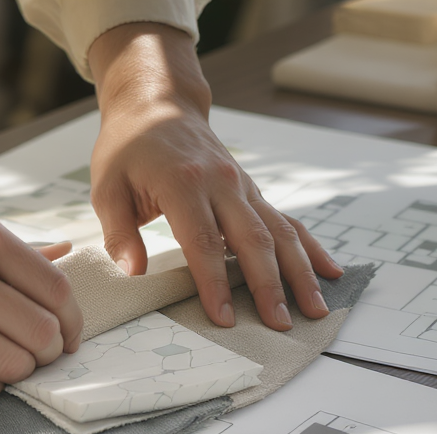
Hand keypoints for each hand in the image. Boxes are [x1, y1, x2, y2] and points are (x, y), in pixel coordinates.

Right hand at [0, 153, 82, 399]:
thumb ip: (6, 245)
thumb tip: (63, 253)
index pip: (56, 289)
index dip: (72, 320)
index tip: (67, 334)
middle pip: (41, 333)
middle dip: (48, 352)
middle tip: (36, 356)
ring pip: (10, 365)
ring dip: (15, 373)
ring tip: (1, 365)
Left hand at [88, 23, 342, 329]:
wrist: (159, 106)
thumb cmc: (129, 148)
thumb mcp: (107, 186)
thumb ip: (118, 232)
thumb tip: (132, 273)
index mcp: (183, 182)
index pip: (204, 242)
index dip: (214, 283)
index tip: (224, 318)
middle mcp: (222, 183)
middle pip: (253, 240)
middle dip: (268, 286)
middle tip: (279, 324)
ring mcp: (243, 186)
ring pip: (280, 232)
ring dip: (300, 272)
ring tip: (316, 308)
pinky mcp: (252, 192)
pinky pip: (287, 221)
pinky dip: (310, 248)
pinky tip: (330, 271)